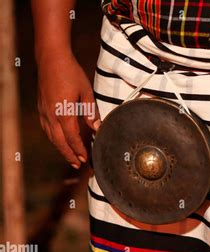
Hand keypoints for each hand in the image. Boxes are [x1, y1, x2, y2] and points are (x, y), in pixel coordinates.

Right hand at [37, 51, 100, 167]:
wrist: (51, 58)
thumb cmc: (71, 73)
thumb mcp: (86, 91)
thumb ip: (90, 111)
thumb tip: (96, 127)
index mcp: (64, 112)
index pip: (72, 137)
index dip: (78, 149)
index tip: (85, 158)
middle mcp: (51, 114)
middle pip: (59, 141)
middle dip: (69, 154)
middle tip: (78, 164)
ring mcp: (44, 111)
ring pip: (51, 136)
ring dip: (61, 148)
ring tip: (70, 157)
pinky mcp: (42, 107)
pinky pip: (47, 128)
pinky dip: (53, 138)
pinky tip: (59, 141)